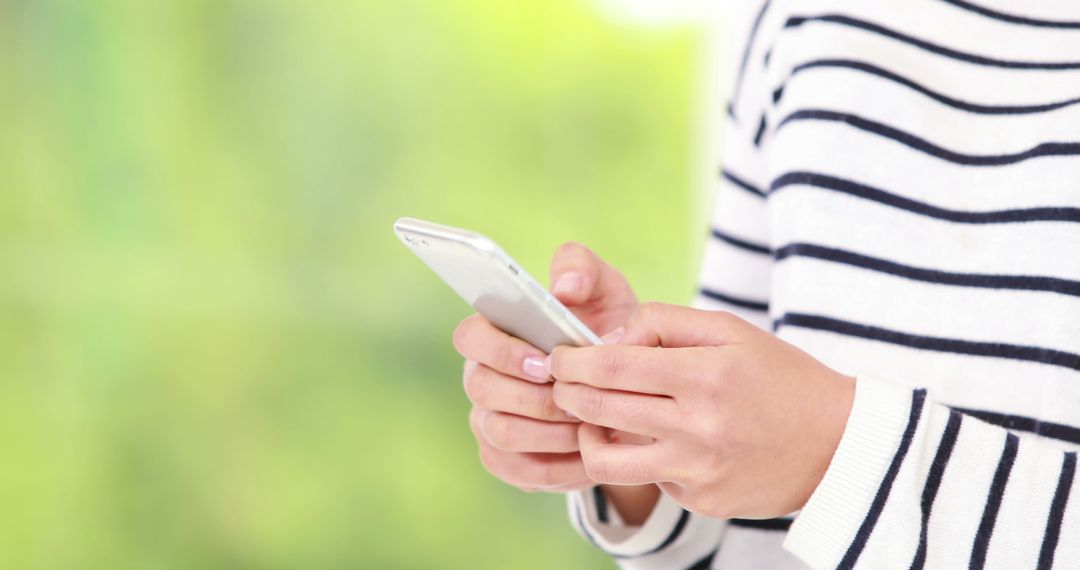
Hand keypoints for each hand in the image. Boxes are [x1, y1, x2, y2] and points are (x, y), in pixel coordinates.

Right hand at [452, 243, 638, 492]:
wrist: (628, 387)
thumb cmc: (608, 330)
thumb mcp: (605, 292)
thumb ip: (582, 270)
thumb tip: (563, 289)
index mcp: (495, 332)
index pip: (469, 336)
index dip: (502, 352)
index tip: (545, 362)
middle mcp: (481, 376)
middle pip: (483, 389)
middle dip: (535, 397)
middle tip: (579, 400)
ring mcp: (488, 420)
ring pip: (501, 432)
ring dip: (550, 432)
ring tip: (589, 426)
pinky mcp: (504, 460)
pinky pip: (520, 472)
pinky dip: (558, 466)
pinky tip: (588, 454)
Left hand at [547, 302, 855, 518]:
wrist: (838, 445)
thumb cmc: (779, 377)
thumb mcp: (729, 331)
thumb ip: (664, 323)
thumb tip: (609, 340)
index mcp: (704, 376)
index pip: (611, 366)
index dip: (572, 360)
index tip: (559, 356)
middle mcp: (698, 428)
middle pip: (599, 409)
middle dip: (565, 392)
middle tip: (559, 381)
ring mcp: (697, 472)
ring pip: (606, 461)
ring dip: (585, 435)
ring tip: (590, 417)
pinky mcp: (701, 502)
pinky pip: (648, 479)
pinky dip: (640, 456)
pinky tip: (654, 439)